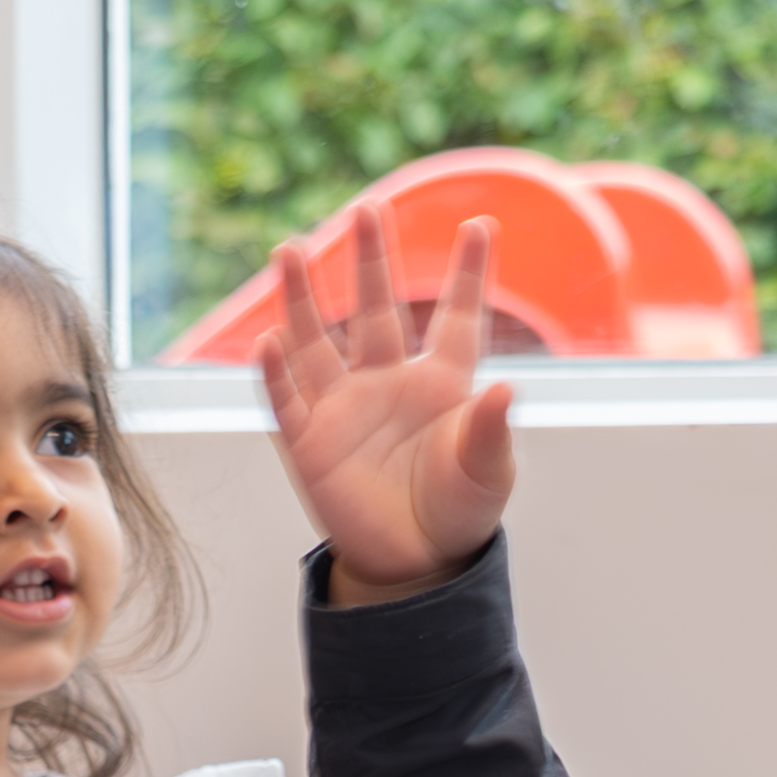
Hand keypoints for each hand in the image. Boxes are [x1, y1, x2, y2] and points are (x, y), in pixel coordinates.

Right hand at [258, 204, 517, 601]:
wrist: (414, 565)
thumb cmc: (458, 512)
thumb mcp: (487, 474)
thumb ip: (492, 431)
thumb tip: (507, 390)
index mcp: (441, 384)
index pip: (455, 318)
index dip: (467, 274)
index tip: (482, 224)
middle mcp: (388, 384)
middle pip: (376, 310)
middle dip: (371, 261)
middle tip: (367, 210)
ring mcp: (345, 410)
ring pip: (318, 342)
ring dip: (304, 298)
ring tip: (291, 249)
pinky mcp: (311, 444)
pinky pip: (288, 400)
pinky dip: (277, 372)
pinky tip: (269, 340)